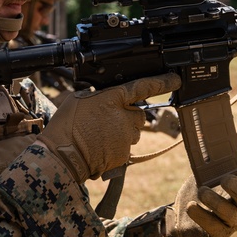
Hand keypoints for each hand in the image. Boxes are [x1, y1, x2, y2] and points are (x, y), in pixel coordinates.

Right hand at [38, 73, 181, 182]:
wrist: (61, 156)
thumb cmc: (65, 127)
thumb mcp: (78, 100)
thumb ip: (99, 96)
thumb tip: (107, 97)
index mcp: (113, 99)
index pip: (143, 87)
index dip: (162, 82)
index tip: (175, 79)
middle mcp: (123, 117)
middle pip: (139, 114)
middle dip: (128, 117)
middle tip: (107, 122)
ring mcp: (125, 137)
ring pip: (134, 132)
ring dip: (123, 133)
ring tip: (100, 136)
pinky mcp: (124, 154)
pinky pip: (127, 148)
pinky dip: (117, 148)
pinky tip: (100, 147)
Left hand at [164, 164, 236, 236]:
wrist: (182, 220)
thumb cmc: (196, 195)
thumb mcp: (201, 178)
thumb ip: (206, 168)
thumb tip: (205, 154)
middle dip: (236, 187)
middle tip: (223, 179)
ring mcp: (229, 222)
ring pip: (230, 213)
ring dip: (215, 201)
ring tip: (202, 192)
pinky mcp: (217, 234)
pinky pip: (212, 225)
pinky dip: (200, 214)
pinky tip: (191, 206)